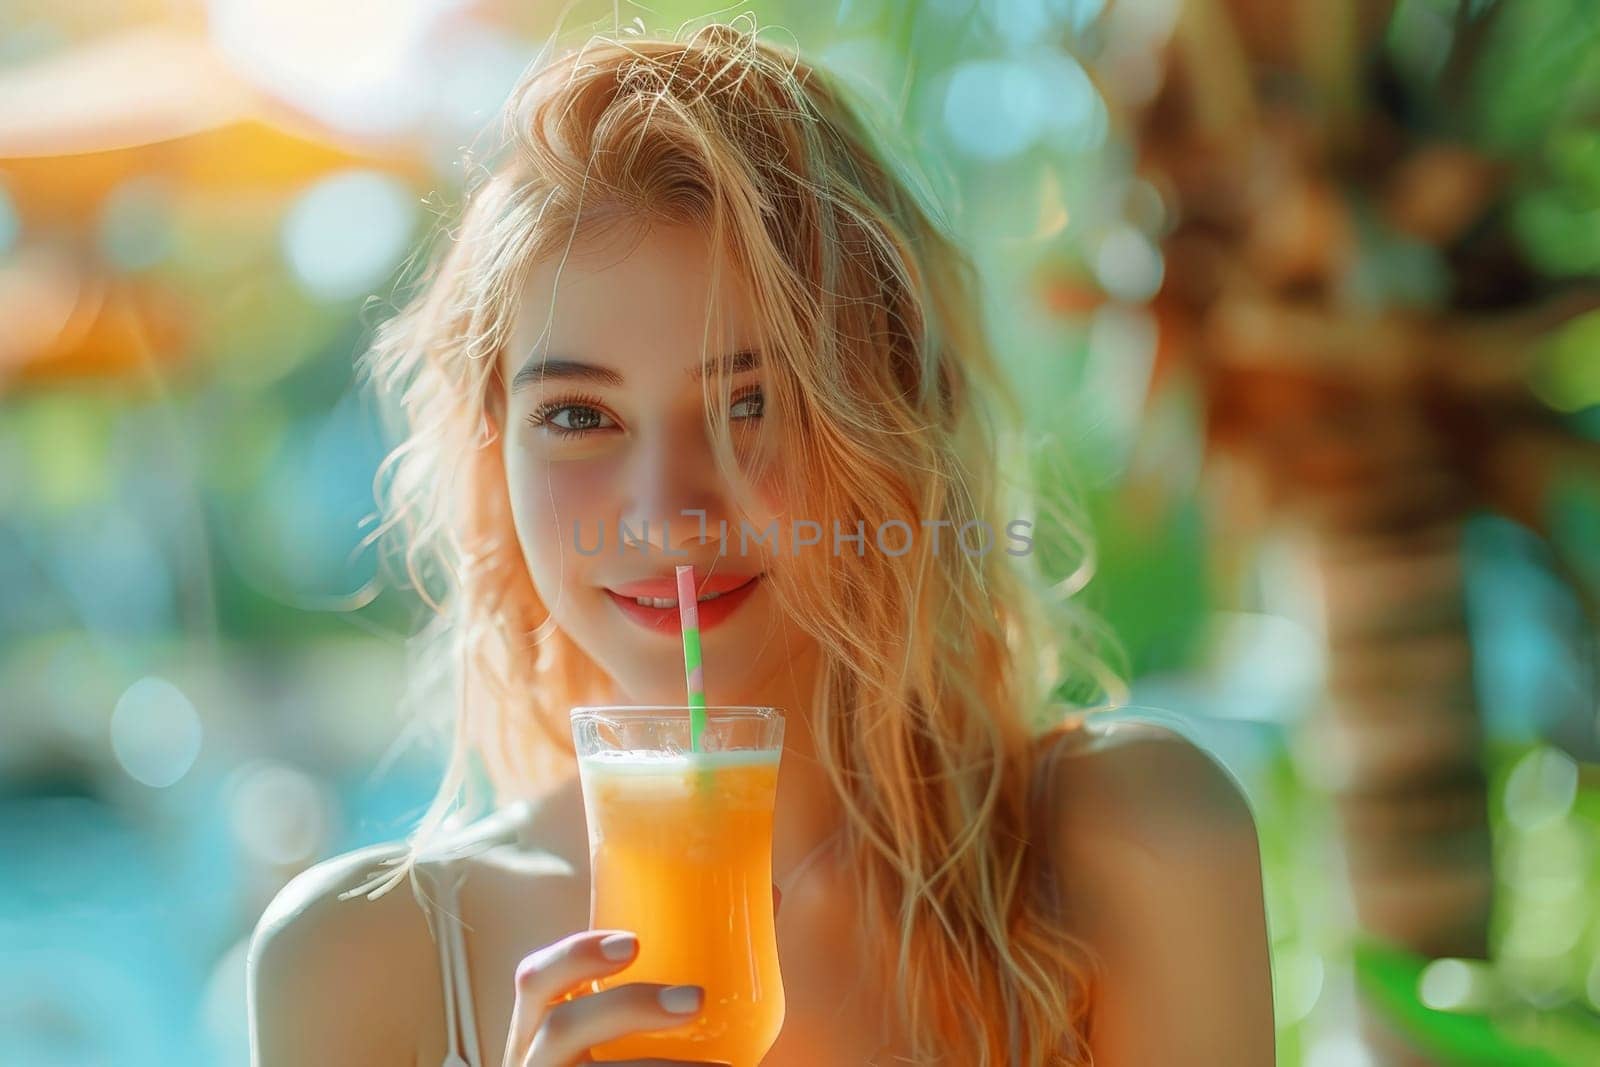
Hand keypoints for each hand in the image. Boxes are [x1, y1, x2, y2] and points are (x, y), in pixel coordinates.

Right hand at [500, 929, 719, 1066]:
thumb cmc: (611, 1060)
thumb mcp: (600, 1037)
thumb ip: (630, 1013)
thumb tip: (723, 978)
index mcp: (535, 1032)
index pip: (536, 981)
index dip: (575, 955)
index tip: (633, 943)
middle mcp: (535, 1064)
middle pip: (562, 1028)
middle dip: (630, 1006)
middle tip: (695, 998)